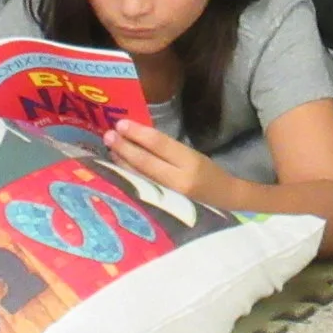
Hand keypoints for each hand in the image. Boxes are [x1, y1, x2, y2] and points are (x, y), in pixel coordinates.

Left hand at [105, 119, 233, 210]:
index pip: (160, 144)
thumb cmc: (208, 174)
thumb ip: (167, 149)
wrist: (224, 202)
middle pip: (145, 162)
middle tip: (108, 135)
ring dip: (122, 161)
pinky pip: (140, 189)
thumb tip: (136, 136)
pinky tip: (117, 168)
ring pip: (139, 176)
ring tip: (109, 148)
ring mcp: (169, 197)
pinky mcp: (162, 209)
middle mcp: (179, 180)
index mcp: (190, 162)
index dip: (138, 133)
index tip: (121, 124)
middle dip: (124, 147)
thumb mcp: (192, 156)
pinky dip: (127, 176)